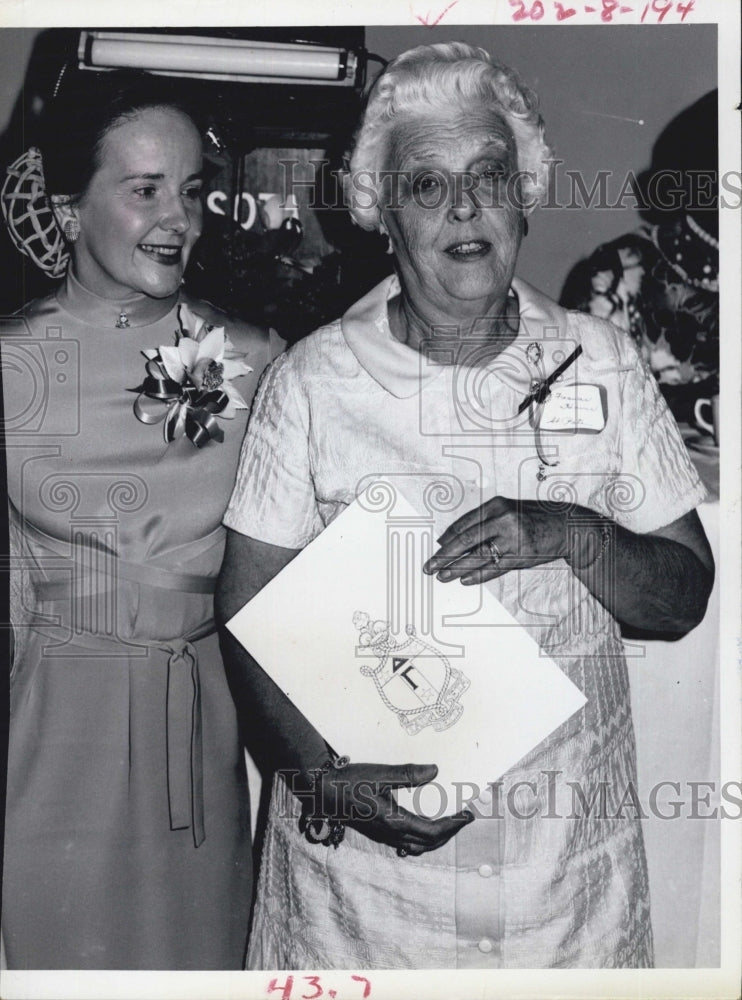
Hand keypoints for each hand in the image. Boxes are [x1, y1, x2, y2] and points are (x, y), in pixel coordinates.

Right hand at [298, 762, 473, 856]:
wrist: (323, 791)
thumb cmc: (349, 780)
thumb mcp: (379, 773)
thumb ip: (408, 773)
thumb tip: (435, 771)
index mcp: (393, 821)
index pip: (432, 832)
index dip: (453, 825)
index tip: (468, 815)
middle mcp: (389, 833)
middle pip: (428, 843)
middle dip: (449, 833)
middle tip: (463, 819)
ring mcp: (382, 835)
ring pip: (417, 846)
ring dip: (436, 838)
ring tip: (448, 823)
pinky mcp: (378, 832)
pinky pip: (406, 843)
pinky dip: (422, 837)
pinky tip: (423, 823)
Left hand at [423, 495, 573, 584]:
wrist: (566, 526)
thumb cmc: (532, 519)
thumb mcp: (507, 512)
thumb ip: (483, 523)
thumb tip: (451, 539)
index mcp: (495, 506)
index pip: (464, 524)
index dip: (447, 538)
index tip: (435, 549)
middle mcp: (502, 519)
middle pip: (466, 540)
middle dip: (444, 555)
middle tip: (429, 566)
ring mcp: (513, 538)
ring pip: (477, 556)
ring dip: (456, 568)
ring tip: (442, 576)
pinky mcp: (522, 555)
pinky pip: (494, 567)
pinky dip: (478, 574)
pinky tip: (464, 579)